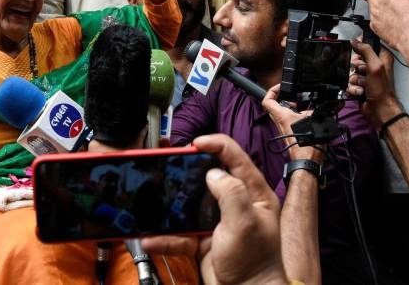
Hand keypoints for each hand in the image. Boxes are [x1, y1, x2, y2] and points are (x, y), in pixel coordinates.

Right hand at [140, 134, 287, 284]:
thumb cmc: (255, 264)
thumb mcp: (245, 224)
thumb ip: (231, 193)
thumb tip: (213, 173)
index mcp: (254, 194)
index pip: (236, 158)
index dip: (216, 145)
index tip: (195, 144)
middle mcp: (237, 203)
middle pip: (209, 176)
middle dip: (188, 171)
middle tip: (171, 165)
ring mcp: (219, 221)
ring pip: (191, 204)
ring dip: (172, 204)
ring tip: (156, 197)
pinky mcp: (204, 239)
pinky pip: (181, 233)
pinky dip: (166, 236)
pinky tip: (152, 237)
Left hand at [261, 85, 321, 162]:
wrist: (307, 161)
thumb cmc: (308, 144)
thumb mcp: (314, 120)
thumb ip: (313, 111)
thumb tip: (313, 109)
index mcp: (282, 116)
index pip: (267, 100)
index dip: (272, 91)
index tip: (281, 87)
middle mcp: (280, 122)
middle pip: (276, 106)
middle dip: (285, 98)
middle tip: (294, 95)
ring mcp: (284, 129)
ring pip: (284, 114)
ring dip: (292, 108)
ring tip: (304, 105)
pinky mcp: (290, 135)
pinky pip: (290, 122)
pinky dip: (297, 117)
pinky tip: (309, 117)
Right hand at [347, 40, 402, 128]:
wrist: (379, 110)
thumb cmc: (381, 90)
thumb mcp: (375, 66)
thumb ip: (366, 51)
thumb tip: (355, 41)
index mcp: (381, 57)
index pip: (367, 45)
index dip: (360, 49)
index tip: (358, 54)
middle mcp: (374, 66)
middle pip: (355, 59)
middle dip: (356, 67)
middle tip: (363, 73)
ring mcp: (366, 76)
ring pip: (351, 71)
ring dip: (355, 80)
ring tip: (363, 85)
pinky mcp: (359, 86)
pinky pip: (349, 82)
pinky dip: (353, 88)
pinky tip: (360, 92)